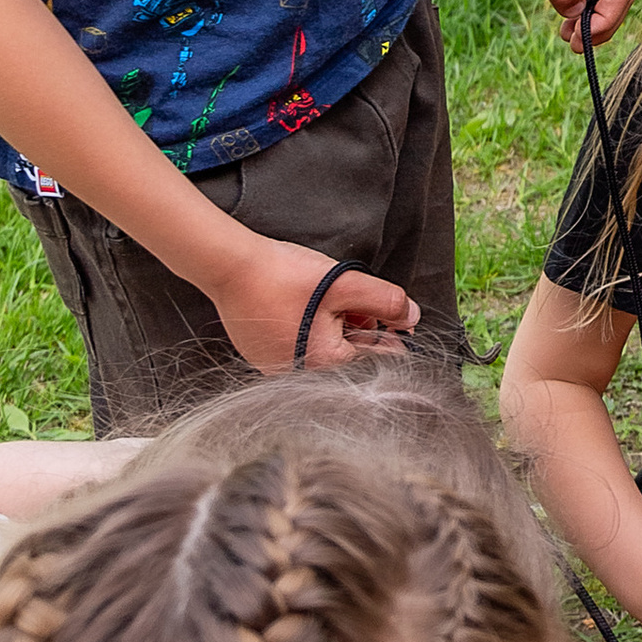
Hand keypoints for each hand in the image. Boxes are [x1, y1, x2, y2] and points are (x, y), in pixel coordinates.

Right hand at [210, 229, 417, 374]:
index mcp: (323, 363)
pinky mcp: (262, 355)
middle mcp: (299, 374)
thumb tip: (412, 317)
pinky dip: (309, 328)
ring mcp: (276, 368)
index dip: (391, 334)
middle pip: (348, 354)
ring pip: (324, 349)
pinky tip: (304, 305)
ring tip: (328, 297)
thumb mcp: (344, 282)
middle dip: (360, 327)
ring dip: (335, 326)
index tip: (399, 320)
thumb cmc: (283, 275)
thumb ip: (385, 300)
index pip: (375, 356)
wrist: (229, 266)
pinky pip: (298, 347)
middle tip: (357, 300)